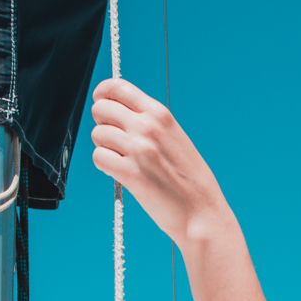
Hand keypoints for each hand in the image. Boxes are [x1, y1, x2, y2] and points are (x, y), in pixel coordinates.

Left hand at [90, 78, 226, 245]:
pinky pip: (99, 157)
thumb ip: (150, 122)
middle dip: (102, 124)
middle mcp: (148, 127)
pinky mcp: (130, 174)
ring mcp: (139, 149)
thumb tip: (117, 112)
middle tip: (115, 140)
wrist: (203, 213)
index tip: (102, 105)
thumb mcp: (175, 137)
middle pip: (100, 109)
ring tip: (123, 160)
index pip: (116, 87)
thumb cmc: (190, 179)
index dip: (102, 95)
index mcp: (160, 114)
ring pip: (97, 135)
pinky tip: (120, 173)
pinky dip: (105, 166)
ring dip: (105, 148)